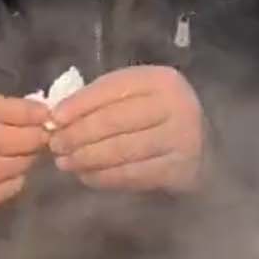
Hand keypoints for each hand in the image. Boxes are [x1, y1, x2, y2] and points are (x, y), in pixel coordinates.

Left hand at [49, 66, 206, 192]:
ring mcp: (182, 140)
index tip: (53, 119)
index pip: (111, 90)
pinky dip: (104, 177)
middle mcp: (176, 106)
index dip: (79, 104)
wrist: (204, 146)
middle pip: (113, 121)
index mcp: (160, 80)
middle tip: (55, 145)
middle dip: (77, 135)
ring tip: (64, 162)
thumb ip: (99, 100)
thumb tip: (56, 117)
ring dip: (86, 159)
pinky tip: (86, 176)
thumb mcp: (133, 95)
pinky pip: (132, 175)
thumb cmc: (156, 116)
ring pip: (121, 150)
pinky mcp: (180, 170)